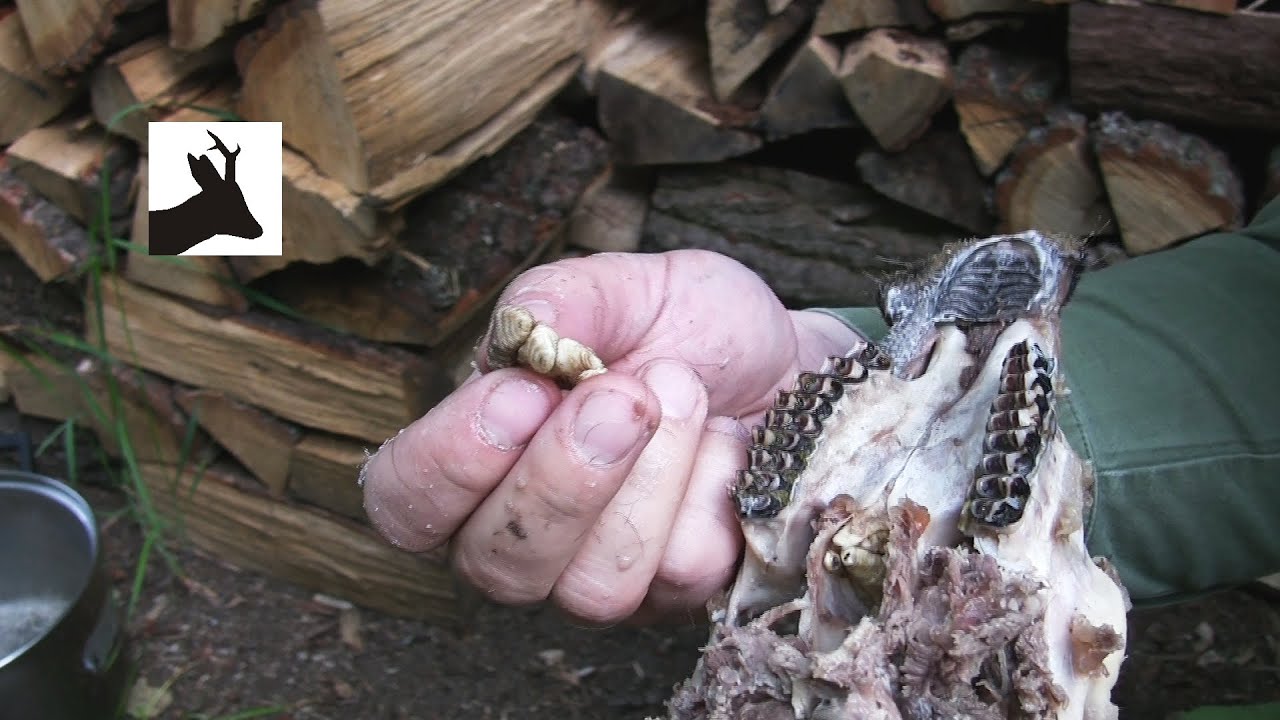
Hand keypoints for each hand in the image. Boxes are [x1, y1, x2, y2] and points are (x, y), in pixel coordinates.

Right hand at [361, 249, 860, 624]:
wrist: (790, 361)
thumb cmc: (689, 327)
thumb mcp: (623, 287)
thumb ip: (559, 302)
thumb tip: (520, 335)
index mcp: (478, 462)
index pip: (406, 503)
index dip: (450, 464)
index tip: (521, 394)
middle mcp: (523, 538)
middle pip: (497, 565)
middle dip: (565, 476)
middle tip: (625, 393)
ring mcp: (601, 579)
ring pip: (592, 587)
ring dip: (650, 476)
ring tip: (683, 393)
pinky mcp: (680, 598)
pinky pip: (681, 572)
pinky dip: (710, 487)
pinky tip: (724, 444)